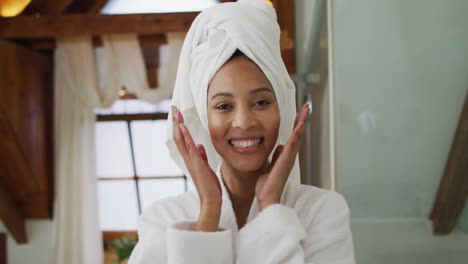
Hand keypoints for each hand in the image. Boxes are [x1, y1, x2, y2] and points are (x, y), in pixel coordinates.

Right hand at [172, 106, 221, 230]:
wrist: (211, 201)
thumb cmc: (210, 186)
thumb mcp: (205, 167)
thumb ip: (201, 156)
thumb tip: (198, 145)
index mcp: (190, 159)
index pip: (182, 140)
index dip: (179, 126)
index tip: (177, 114)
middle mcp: (188, 159)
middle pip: (178, 137)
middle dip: (176, 122)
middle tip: (173, 107)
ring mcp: (191, 162)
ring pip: (181, 141)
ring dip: (178, 126)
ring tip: (176, 113)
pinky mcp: (197, 165)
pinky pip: (190, 148)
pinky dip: (186, 137)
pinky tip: (184, 127)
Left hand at [255, 104, 308, 210]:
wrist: (267, 197)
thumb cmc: (267, 186)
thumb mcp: (269, 167)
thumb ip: (275, 157)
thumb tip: (279, 147)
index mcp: (285, 157)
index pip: (293, 137)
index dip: (297, 125)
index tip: (300, 114)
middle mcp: (289, 156)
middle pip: (298, 134)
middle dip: (302, 120)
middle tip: (307, 108)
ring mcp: (288, 158)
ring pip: (297, 137)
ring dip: (301, 124)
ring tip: (305, 112)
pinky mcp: (285, 161)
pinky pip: (292, 145)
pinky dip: (296, 135)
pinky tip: (299, 126)